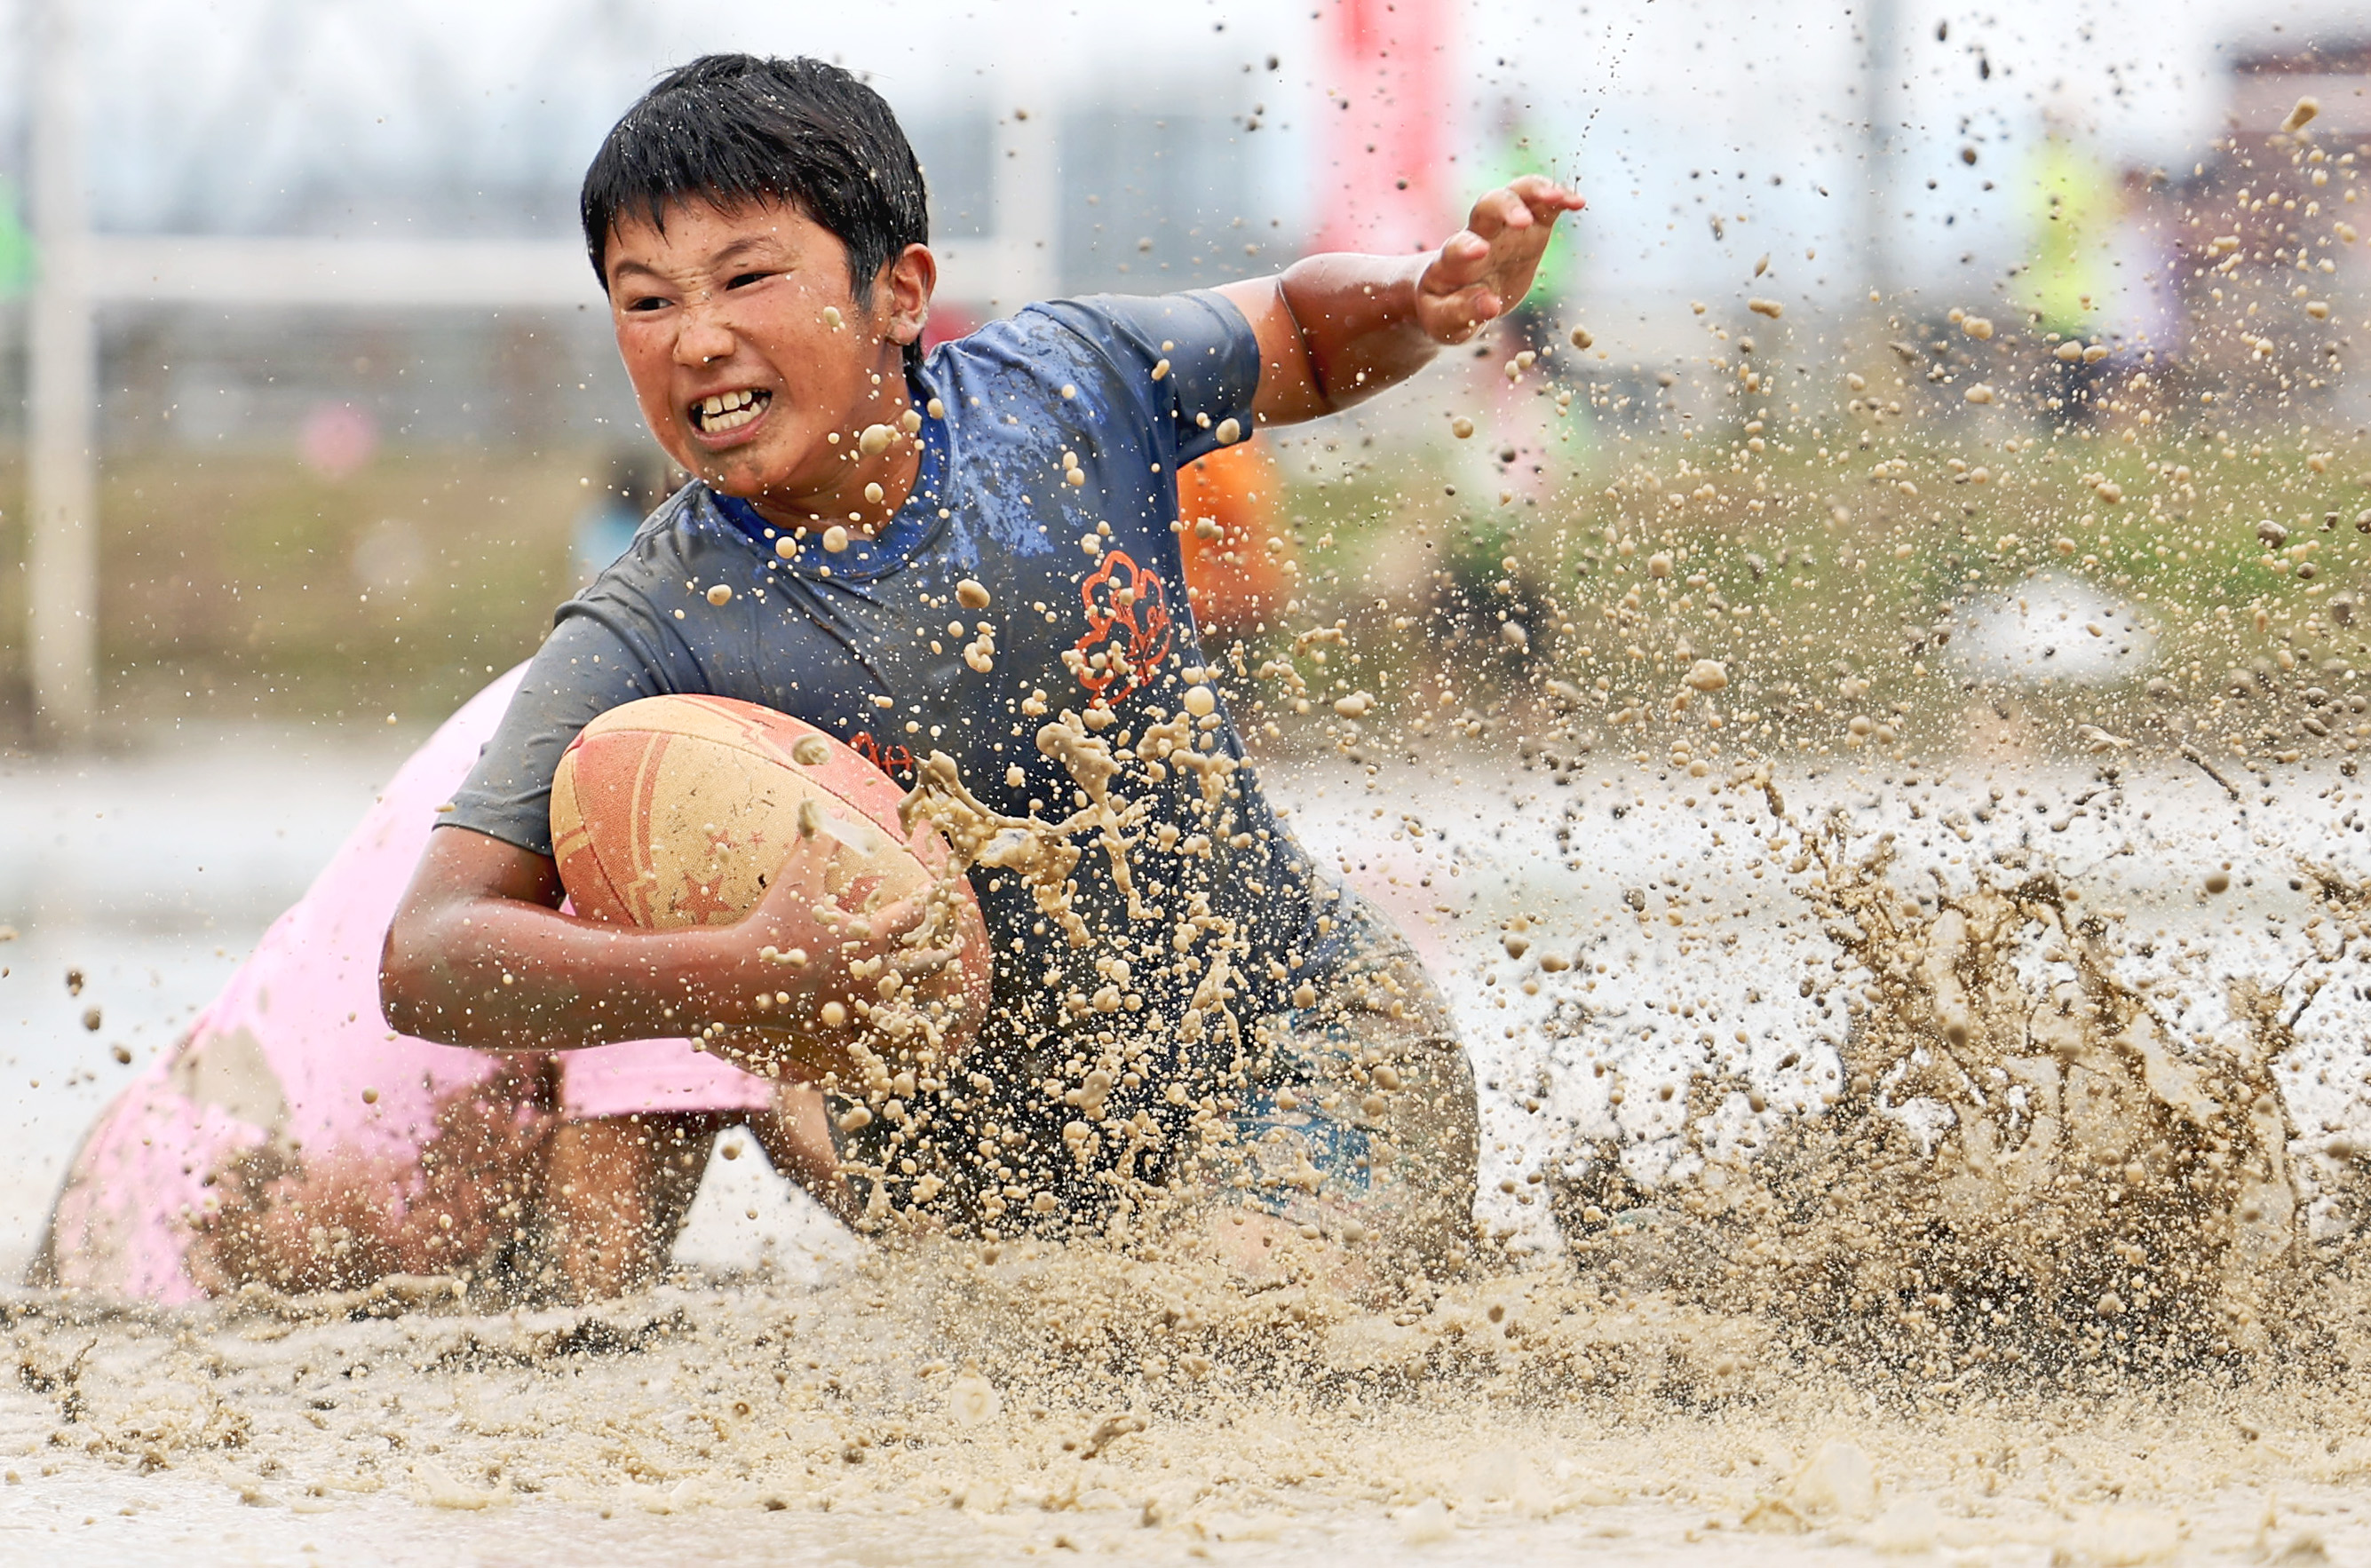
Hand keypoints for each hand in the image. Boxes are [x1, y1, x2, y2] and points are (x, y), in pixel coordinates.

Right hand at [701, 840, 972, 1080]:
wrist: (742, 978)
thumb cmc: (772, 924)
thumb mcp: (796, 877)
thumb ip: (814, 843)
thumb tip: (822, 810)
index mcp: (871, 937)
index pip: (913, 915)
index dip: (929, 903)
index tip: (939, 895)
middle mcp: (874, 975)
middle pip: (923, 964)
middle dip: (942, 954)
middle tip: (955, 947)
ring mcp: (858, 1008)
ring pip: (905, 1011)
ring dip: (922, 1007)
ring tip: (933, 1009)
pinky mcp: (837, 1033)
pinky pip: (867, 1048)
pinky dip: (880, 1053)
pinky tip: (889, 1059)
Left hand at [1412, 176, 1584, 345]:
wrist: (1454, 292)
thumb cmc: (1445, 307)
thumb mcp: (1446, 320)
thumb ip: (1462, 312)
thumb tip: (1491, 306)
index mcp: (1451, 263)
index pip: (1456, 248)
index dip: (1466, 247)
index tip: (1480, 252)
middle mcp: (1477, 235)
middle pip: (1487, 207)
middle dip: (1505, 208)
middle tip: (1522, 221)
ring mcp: (1504, 228)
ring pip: (1516, 194)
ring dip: (1536, 191)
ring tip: (1558, 197)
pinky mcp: (1529, 228)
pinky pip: (1543, 205)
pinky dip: (1559, 199)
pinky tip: (1577, 202)